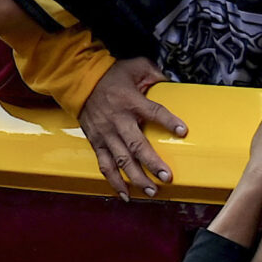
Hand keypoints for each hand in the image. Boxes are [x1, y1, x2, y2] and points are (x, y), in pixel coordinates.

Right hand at [80, 56, 184, 199]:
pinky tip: (126, 195)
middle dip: (152, 163)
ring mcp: (106, 134)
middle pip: (137, 145)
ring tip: (151, 191)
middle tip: (167, 177)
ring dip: (137, 178)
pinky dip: (114, 182)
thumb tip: (171, 83)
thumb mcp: (135, 66)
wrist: (79, 81)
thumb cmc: (111, 75)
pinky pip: (105, 166)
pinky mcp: (97, 143)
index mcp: (130, 101)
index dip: (168, 121)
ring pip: (122, 161)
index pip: (153, 112)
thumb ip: (154, 73)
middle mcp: (118, 121)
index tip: (182, 131)